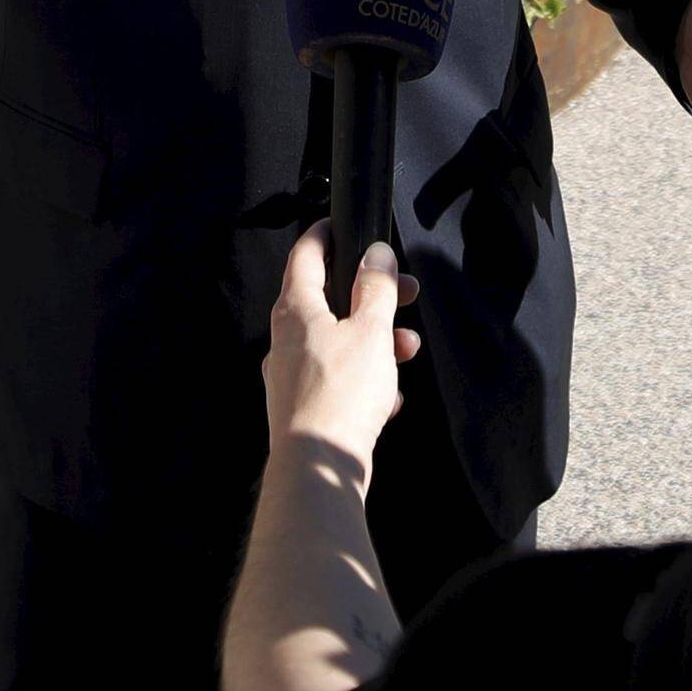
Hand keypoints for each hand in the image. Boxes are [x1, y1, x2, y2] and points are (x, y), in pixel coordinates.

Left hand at [263, 230, 414, 473]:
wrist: (319, 466)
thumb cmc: (342, 394)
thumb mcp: (372, 331)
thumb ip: (377, 289)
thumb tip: (376, 255)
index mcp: (295, 310)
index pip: (306, 254)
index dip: (325, 234)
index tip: (342, 224)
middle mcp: (285, 338)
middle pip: (328, 300)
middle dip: (370, 296)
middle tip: (405, 294)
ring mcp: (291, 374)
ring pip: (337, 342)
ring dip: (375, 340)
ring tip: (406, 350)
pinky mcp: (304, 407)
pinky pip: (337, 379)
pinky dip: (364, 379)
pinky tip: (388, 396)